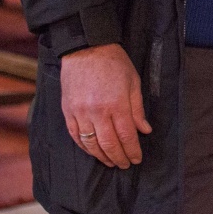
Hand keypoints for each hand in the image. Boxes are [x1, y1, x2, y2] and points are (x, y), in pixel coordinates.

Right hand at [60, 43, 151, 168]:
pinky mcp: (68, 111)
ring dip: (101, 156)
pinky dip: (84, 147)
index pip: (126, 136)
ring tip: (111, 161)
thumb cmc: (114, 63)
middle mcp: (97, 112)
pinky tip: (92, 151)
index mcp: (116, 104)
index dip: (132, 150)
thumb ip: (137, 109)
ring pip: (90, 144)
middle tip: (125, 164)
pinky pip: (75, 136)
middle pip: (109, 144)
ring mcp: (80, 113)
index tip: (137, 159)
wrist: (86, 48)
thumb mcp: (133, 82)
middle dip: (119, 157)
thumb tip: (145, 130)